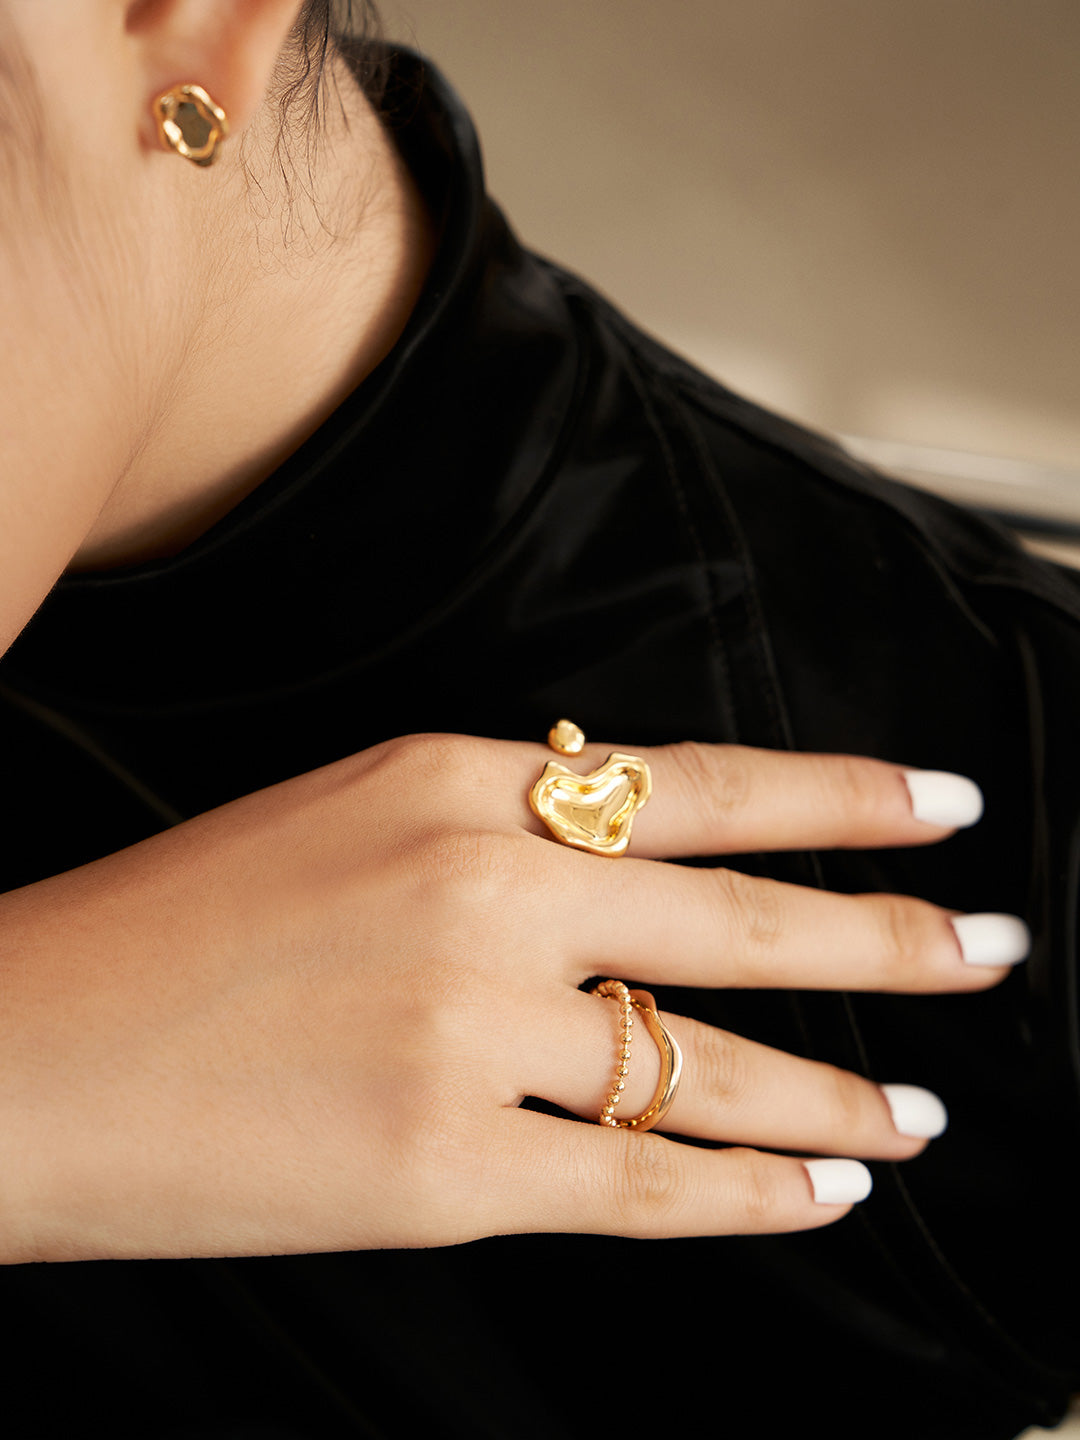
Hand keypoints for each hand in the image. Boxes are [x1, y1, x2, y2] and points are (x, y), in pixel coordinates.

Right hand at [0, 734, 1025, 1261]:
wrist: (28, 1051)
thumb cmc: (177, 929)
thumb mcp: (348, 817)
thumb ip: (499, 826)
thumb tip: (635, 841)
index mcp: (450, 782)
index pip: (699, 782)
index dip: (841, 795)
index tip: (940, 804)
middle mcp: (478, 891)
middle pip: (741, 919)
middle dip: (890, 937)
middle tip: (986, 946)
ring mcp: (466, 1032)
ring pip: (712, 1068)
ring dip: (837, 1094)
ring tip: (919, 1108)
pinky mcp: (440, 1167)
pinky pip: (643, 1189)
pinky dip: (749, 1195)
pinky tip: (818, 1192)